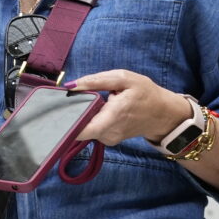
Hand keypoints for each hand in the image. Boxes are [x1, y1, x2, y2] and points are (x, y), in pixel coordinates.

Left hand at [68, 70, 195, 146]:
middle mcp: (108, 132)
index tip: (53, 111)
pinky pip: (90, 130)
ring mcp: (108, 138)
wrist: (164, 114)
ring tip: (78, 102)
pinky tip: (88, 109)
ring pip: (83, 129)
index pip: (81, 130)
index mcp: (113, 116)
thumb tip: (72, 85)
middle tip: (59, 101)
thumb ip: (97, 80)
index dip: (64, 122)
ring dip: (78, 116)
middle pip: (78, 128)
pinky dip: (86, 120)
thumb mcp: (125, 79)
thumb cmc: (146, 94)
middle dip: (67, 115)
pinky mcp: (108, 139)